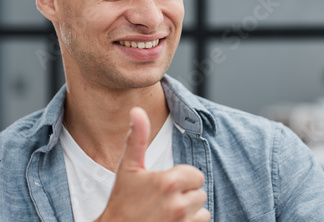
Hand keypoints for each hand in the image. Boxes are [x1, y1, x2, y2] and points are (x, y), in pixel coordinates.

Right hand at [95, 107, 210, 221]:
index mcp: (169, 182)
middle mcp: (179, 204)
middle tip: (163, 200)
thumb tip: (137, 111)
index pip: (195, 175)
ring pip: (202, 210)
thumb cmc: (122, 203)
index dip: (182, 179)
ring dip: (190, 212)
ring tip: (168, 213)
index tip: (165, 185)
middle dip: (185, 195)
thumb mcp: (128, 169)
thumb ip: (137, 138)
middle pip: (200, 193)